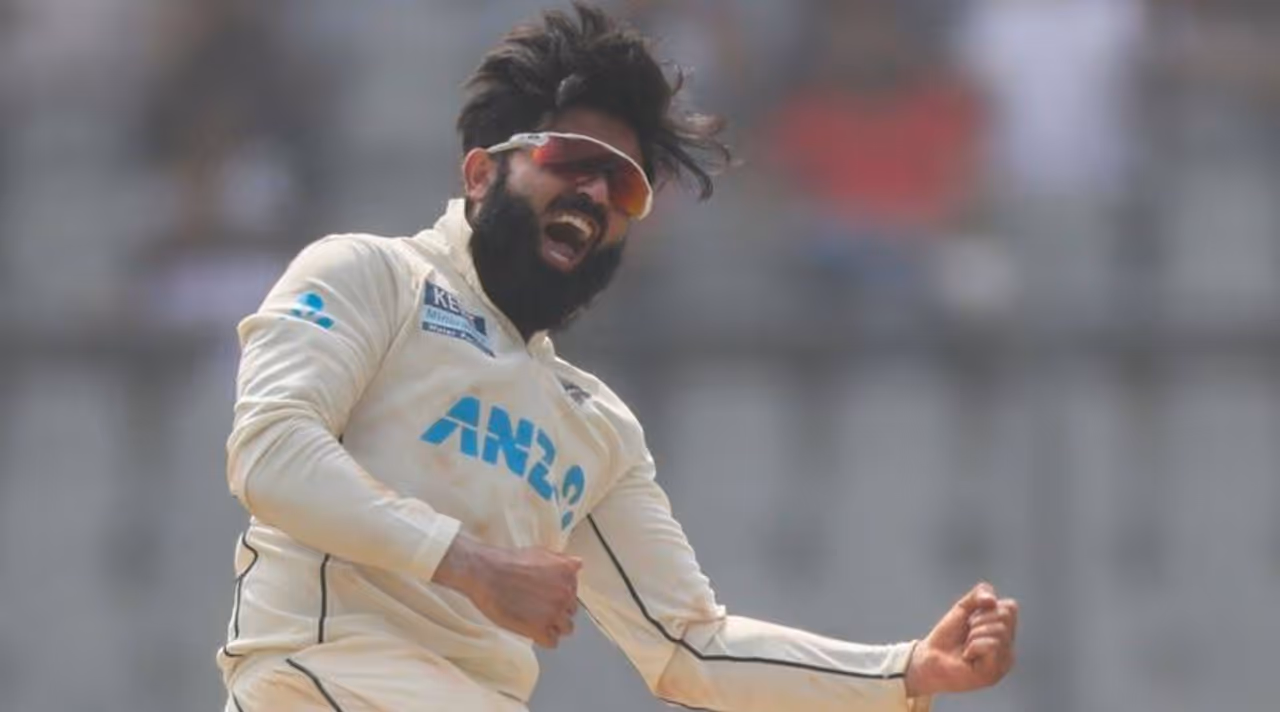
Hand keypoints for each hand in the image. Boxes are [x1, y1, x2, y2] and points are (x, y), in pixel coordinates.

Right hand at [434, 534, 581, 647]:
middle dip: (557, 610)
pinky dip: (543, 638)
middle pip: (570, 611)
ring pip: (566, 628)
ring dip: (553, 625)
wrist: (485, 572)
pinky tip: (531, 629)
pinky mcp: (540, 629)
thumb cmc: (507, 561)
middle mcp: (566, 593)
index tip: (547, 595)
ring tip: (535, 620)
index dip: (560, 595)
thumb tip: (577, 564)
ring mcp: (555, 612)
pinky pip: (552, 642)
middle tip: (538, 607)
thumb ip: (561, 561)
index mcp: (568, 573)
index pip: (574, 592)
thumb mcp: (540, 552)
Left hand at [904, 582, 1017, 697]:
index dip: (986, 607)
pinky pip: (992, 645)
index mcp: (1005, 633)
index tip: (971, 620)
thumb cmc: (947, 637)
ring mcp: (1004, 661)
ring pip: (1000, 630)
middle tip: (968, 634)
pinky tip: (968, 657)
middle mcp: (1008, 647)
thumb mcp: (963, 608)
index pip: (1010, 607)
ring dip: (974, 634)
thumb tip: (993, 599)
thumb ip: (978, 595)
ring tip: (967, 646)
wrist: (930, 657)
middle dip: (979, 620)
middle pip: (1005, 616)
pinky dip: (974, 646)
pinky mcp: (995, 672)